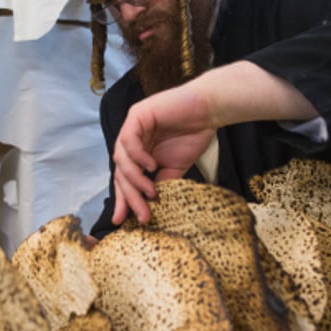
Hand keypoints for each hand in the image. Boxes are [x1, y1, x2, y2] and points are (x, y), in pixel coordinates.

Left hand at [111, 82, 215, 225]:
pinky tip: (151, 166)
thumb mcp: (175, 168)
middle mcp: (132, 140)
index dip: (123, 199)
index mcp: (139, 152)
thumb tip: (149, 204)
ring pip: (122, 158)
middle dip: (129, 195)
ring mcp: (132, 127)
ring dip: (134, 179)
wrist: (210, 110)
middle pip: (120, 171)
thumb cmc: (194, 134)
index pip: (124, 178)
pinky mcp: (137, 115)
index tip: (122, 220)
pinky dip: (138, 156)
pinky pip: (129, 140)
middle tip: (141, 214)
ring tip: (149, 191)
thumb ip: (160, 183)